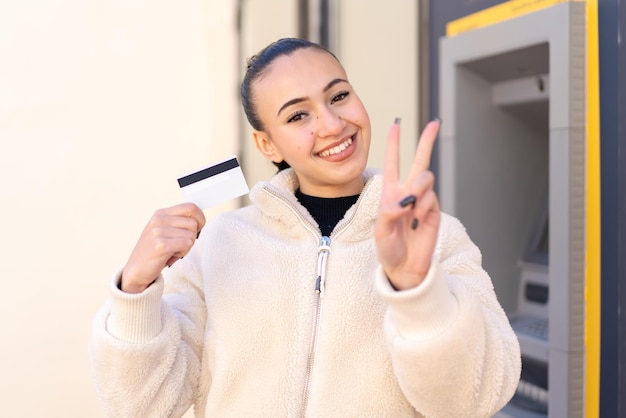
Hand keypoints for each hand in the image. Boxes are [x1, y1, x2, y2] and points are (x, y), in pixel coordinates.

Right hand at [121, 202, 205, 292]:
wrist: (136, 270)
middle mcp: (159, 219)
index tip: (198, 228)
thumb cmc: (155, 252)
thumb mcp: (164, 231)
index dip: (200, 218)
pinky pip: (187, 244)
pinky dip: (182, 253)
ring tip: (172, 251)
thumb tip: (200, 219)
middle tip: (179, 245)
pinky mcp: (161, 244)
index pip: (190, 207)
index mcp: (161, 213)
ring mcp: (158, 231)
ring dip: (186, 247)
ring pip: (191, 236)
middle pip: (193, 224)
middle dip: (192, 237)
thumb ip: (178, 222)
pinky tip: (170, 256)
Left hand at [374, 118, 440, 289]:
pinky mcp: (434, 211)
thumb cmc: (389, 249)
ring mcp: (422, 200)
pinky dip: (423, 208)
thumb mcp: (381, 232)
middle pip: (419, 160)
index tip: (396, 125)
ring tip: (412, 207)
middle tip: (435, 123)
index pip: (392, 163)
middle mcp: (408, 192)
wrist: (405, 267)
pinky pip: (431, 198)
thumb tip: (406, 200)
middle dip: (427, 141)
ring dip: (418, 188)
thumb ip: (390, 213)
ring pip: (425, 178)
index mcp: (390, 192)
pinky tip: (418, 221)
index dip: (394, 144)